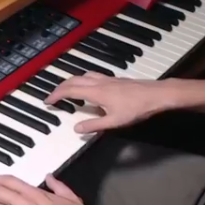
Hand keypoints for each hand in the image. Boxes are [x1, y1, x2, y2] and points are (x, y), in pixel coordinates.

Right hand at [45, 72, 190, 132]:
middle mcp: (99, 82)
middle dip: (60, 87)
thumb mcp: (114, 122)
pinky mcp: (115, 79)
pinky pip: (92, 76)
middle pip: (74, 80)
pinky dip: (83, 80)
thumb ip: (94, 125)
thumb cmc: (137, 108)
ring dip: (71, 81)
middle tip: (52, 96)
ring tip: (66, 90)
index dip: (56, 95)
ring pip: (83, 75)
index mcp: (96, 92)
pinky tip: (88, 87)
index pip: (70, 90)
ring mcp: (108, 79)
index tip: (47, 101)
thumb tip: (76, 128)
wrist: (157, 94)